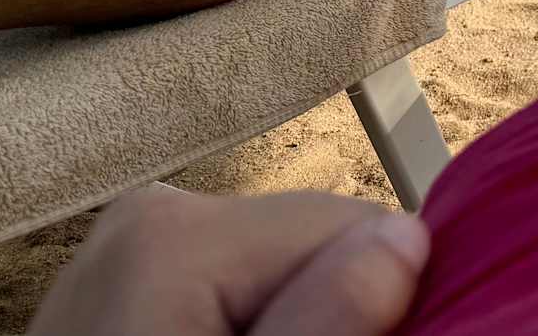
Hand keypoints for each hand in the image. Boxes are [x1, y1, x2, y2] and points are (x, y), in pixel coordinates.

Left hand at [30, 187, 428, 335]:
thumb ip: (325, 326)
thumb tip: (408, 237)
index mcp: (179, 234)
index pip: (355, 230)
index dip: (372, 308)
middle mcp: (153, 214)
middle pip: (315, 246)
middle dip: (325, 317)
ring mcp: (132, 243)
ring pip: (279, 269)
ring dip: (290, 326)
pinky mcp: (129, 274)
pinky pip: (231, 284)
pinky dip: (246, 329)